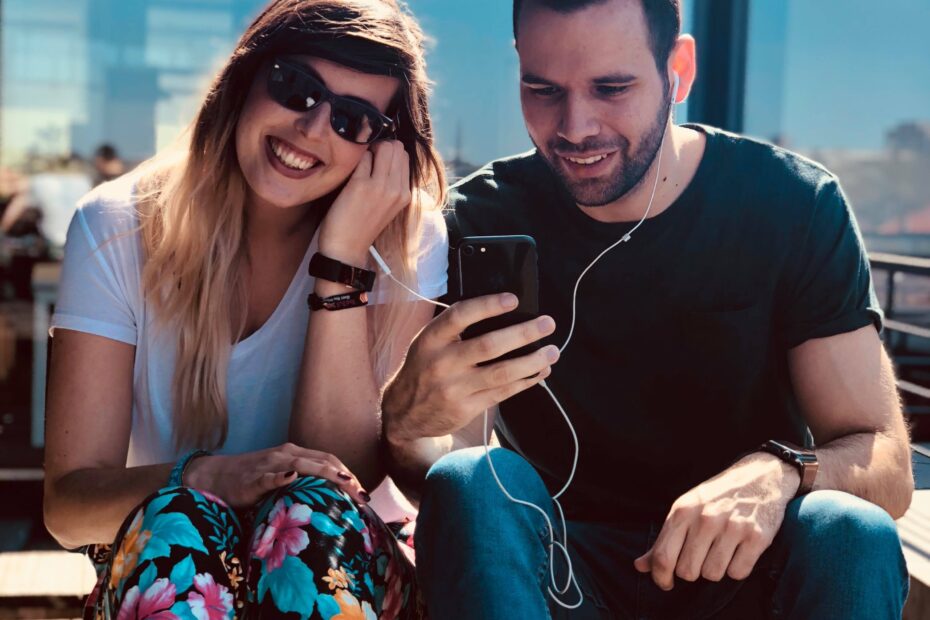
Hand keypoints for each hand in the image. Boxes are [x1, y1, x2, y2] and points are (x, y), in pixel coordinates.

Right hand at [184, 443, 369, 507]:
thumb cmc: (250, 481)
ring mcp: (269, 465)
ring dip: (325, 473)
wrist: (214, 476)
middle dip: (345, 476)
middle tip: (362, 495)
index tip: (363, 491)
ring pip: (301, 464)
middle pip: (322, 461)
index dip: (347, 473)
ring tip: (344, 482)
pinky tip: (292, 477)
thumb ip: (301, 484)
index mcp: (294, 454)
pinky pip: (268, 476)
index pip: (328, 460)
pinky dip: (281, 476)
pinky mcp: (252, 478)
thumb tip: (330, 502)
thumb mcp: (280, 478)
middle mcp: (285, 455)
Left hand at [318, 140, 410, 263]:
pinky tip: (348, 172)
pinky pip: (362, 156)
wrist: (346, 249)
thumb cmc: (362, 226)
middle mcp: (397, 189)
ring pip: (383, 147)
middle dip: (381, 146)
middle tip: (366, 159)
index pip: (405, 156)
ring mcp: (380, 187)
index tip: (376, 160)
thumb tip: (388, 155)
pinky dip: (355, 158)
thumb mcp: (387, 206)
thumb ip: (392, 184)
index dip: (389, 152)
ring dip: (368, 150)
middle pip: (396, 147)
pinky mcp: (360, 185)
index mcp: (405, 194)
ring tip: (358, 166)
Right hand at [382, 293, 559, 443]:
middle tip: (547, 324)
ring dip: (532, 361)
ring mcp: (454, 388)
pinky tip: (539, 371)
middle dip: (523, 333)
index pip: (460, 315)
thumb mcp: (427, 343)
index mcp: (431, 339)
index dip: (488, 305)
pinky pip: (502, 392)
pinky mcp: (466, 408)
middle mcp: (442, 362)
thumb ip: (455, 330)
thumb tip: (503, 314)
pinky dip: (525, 381)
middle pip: (489, 345)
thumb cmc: (423, 368)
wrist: (403, 413)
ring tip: (552, 351)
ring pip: (502, 372)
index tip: (514, 299)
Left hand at [634, 452, 799, 589]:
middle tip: (700, 559)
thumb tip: (639, 566)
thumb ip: (664, 539)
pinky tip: (738, 551)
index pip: (663, 556)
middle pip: (687, 571)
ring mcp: (731, 528)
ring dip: (715, 570)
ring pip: (712, 574)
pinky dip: (737, 568)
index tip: (666, 583)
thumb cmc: (717, 496)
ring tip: (721, 551)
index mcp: (683, 511)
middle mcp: (705, 518)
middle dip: (692, 572)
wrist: (760, 476)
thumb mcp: (686, 508)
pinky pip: (738, 572)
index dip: (661, 577)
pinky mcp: (756, 537)